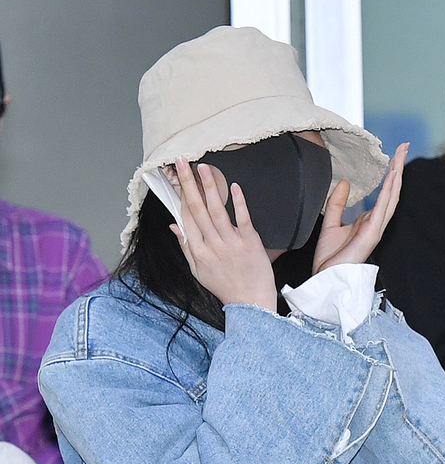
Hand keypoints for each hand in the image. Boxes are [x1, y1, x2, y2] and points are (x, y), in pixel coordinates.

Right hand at [170, 157, 276, 310]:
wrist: (250, 302)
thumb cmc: (225, 286)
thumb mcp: (198, 271)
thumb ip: (186, 247)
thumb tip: (174, 225)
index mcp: (198, 251)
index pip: (185, 217)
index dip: (179, 195)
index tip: (175, 177)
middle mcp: (212, 245)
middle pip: (197, 209)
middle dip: (188, 183)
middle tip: (182, 162)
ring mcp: (231, 243)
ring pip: (217, 210)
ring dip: (210, 187)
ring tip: (203, 167)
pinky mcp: (250, 242)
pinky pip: (243, 219)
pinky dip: (239, 202)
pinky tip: (234, 186)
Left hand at [312, 142, 408, 272]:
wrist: (326, 278)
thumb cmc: (330, 259)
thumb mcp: (331, 224)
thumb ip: (338, 204)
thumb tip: (346, 182)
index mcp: (368, 221)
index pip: (384, 193)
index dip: (390, 173)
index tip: (394, 154)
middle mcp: (375, 223)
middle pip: (392, 191)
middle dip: (398, 168)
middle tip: (404, 146)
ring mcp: (375, 229)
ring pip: (391, 196)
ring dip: (397, 174)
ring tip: (401, 154)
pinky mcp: (371, 234)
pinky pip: (382, 208)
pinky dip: (388, 191)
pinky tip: (392, 176)